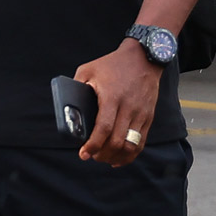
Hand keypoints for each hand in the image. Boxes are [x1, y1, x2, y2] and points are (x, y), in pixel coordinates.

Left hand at [73, 40, 162, 166]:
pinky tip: (119, 158)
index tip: (83, 153)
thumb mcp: (89, 69)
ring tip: (104, 158)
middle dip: (102, 154)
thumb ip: (77, 86)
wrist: (143, 57)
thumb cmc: (112, 64)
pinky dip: (129, 155)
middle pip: (117, 141)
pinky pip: (140, 142)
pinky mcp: (148, 117)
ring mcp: (140, 113)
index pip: (103, 128)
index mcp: (111, 97)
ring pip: (130, 145)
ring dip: (116, 157)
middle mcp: (128, 107)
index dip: (93, 145)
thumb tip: (67, 107)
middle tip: (92, 156)